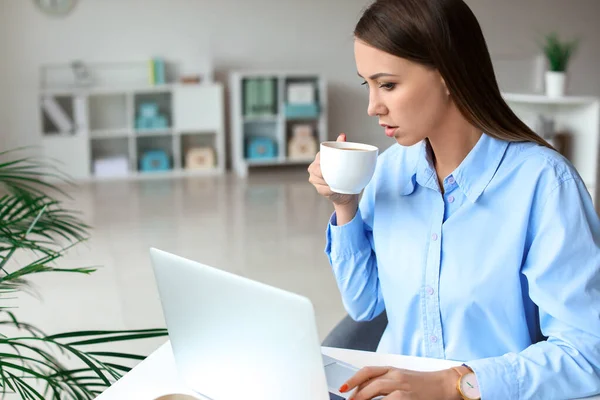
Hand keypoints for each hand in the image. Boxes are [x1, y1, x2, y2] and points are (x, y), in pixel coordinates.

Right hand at [307, 133, 357, 205]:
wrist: (346, 189)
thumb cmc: (343, 171)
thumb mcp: (343, 158)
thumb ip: (341, 146)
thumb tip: (342, 135)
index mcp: (319, 157)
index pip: (319, 159)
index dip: (326, 163)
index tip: (336, 166)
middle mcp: (313, 168)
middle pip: (317, 171)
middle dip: (327, 174)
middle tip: (339, 175)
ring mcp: (314, 179)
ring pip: (320, 181)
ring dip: (330, 183)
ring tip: (339, 182)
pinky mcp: (318, 189)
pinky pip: (324, 190)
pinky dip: (331, 190)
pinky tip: (336, 189)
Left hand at [339, 366, 460, 399]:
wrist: (445, 384)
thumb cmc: (424, 384)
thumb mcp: (402, 378)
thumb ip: (385, 383)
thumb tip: (367, 392)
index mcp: (392, 370)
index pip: (367, 371)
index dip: (353, 379)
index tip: (343, 388)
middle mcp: (396, 376)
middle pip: (369, 384)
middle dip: (356, 394)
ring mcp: (402, 387)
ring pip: (375, 390)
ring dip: (363, 399)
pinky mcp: (408, 397)